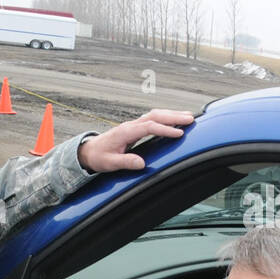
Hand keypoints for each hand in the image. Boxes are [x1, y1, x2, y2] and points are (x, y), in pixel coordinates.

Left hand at [78, 109, 194, 172]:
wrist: (89, 151)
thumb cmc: (99, 157)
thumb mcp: (110, 163)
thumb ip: (126, 162)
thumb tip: (142, 164)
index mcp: (125, 132)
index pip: (148, 127)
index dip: (164, 129)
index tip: (179, 133)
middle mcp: (130, 125)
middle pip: (154, 116)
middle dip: (173, 117)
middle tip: (190, 119)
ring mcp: (133, 125)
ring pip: (155, 115)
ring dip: (172, 114)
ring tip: (188, 117)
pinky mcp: (135, 127)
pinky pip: (153, 118)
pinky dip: (166, 117)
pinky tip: (176, 120)